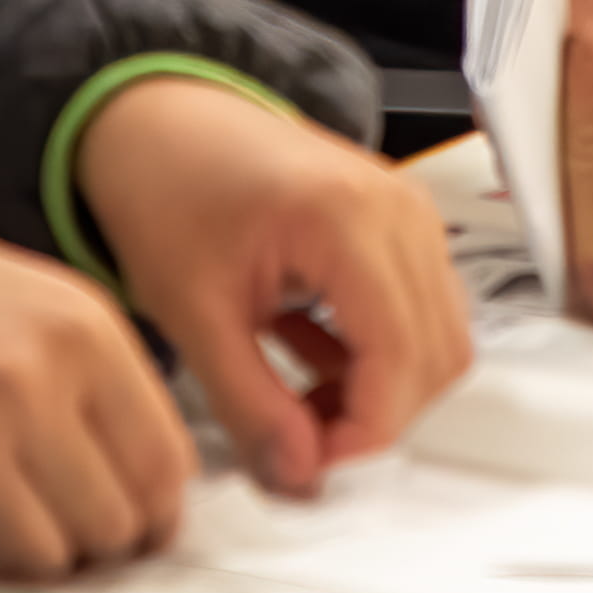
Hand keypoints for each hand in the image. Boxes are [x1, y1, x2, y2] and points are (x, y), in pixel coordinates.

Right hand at [0, 184, 193, 578]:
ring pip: (44, 559)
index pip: (166, 468)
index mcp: (82, 330)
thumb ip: (98, 390)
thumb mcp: (37, 304)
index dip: (151, 513)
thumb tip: (150, 494)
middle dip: (87, 540)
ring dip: (20, 549)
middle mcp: (33, 380)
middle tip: (53, 518)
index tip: (132, 523)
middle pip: (113, 527)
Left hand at [72, 78, 468, 495]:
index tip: (308, 467)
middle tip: (299, 445)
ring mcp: (407, 214)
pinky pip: (420, 316)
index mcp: (348, 217)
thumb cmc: (164, 184)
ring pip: (437, 342)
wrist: (156, 120)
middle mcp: (397, 210)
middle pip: (435, 358)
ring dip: (377, 393)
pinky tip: (308, 366)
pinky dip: (376, 360)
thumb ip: (249, 402)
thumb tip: (297, 472)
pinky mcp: (399, 227)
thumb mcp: (192, 310)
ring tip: (294, 405)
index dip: (361, 435)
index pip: (401, 360)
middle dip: (372, 419)